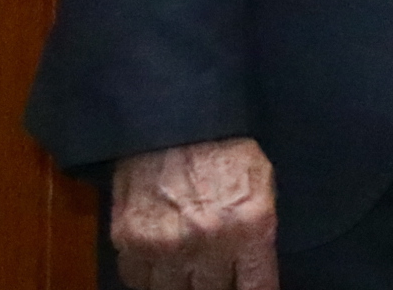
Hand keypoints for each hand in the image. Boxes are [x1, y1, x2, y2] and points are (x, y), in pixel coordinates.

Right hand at [111, 137, 276, 289]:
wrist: (175, 120)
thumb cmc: (225, 147)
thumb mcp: (261, 182)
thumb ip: (260, 230)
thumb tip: (254, 270)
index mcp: (250, 226)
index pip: (256, 288)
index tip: (246, 288)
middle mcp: (209, 243)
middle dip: (215, 284)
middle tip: (213, 271)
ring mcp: (166, 246)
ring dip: (181, 283)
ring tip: (187, 267)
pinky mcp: (130, 241)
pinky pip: (137, 279)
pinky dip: (148, 275)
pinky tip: (159, 261)